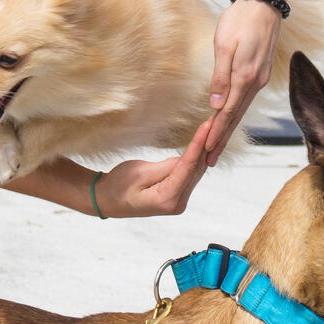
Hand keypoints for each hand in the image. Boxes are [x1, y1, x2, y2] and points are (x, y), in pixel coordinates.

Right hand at [96, 120, 213, 217]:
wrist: (107, 200)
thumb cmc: (117, 186)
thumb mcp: (139, 172)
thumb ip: (166, 166)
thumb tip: (187, 158)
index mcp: (167, 199)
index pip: (187, 167)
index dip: (198, 144)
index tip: (207, 125)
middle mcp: (177, 203)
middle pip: (196, 169)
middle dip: (206, 144)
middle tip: (216, 120)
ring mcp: (179, 201)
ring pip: (195, 171)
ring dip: (204, 149)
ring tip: (213, 126)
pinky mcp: (178, 195)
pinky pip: (190, 174)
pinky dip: (196, 158)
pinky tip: (204, 142)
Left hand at [206, 0, 281, 163]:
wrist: (264, 3)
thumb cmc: (241, 20)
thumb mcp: (224, 46)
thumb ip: (220, 77)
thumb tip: (215, 106)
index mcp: (244, 78)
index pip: (227, 114)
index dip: (216, 135)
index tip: (206, 153)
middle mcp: (255, 83)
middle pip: (235, 118)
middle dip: (222, 141)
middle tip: (209, 162)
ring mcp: (259, 79)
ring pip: (241, 110)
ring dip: (228, 130)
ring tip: (217, 147)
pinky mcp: (260, 73)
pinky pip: (245, 100)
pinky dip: (236, 114)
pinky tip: (228, 121)